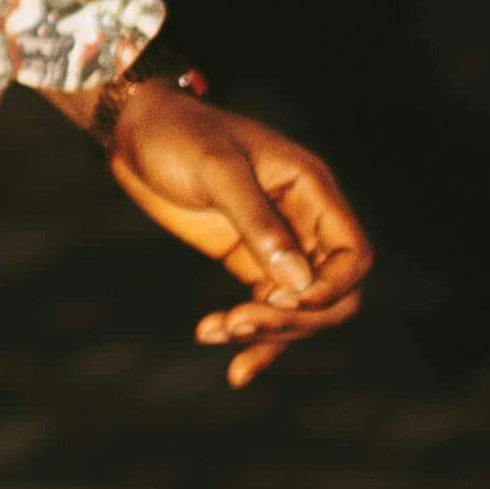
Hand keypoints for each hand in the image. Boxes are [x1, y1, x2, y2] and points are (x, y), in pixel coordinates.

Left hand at [97, 84, 371, 388]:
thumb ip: (258, 222)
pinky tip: (223, 356)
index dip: (332, 288)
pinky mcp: (247, 261)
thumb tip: (300, 283)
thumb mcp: (218, 170)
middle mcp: (304, 221)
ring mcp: (277, 245)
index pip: (354, 255)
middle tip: (239, 322)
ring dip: (267, 333)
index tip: (285, 300)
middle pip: (331, 293)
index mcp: (311, 189)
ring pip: (299, 310)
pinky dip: (250, 337)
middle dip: (294, 318)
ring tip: (218, 332)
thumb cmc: (179, 135)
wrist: (136, 132)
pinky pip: (266, 309)